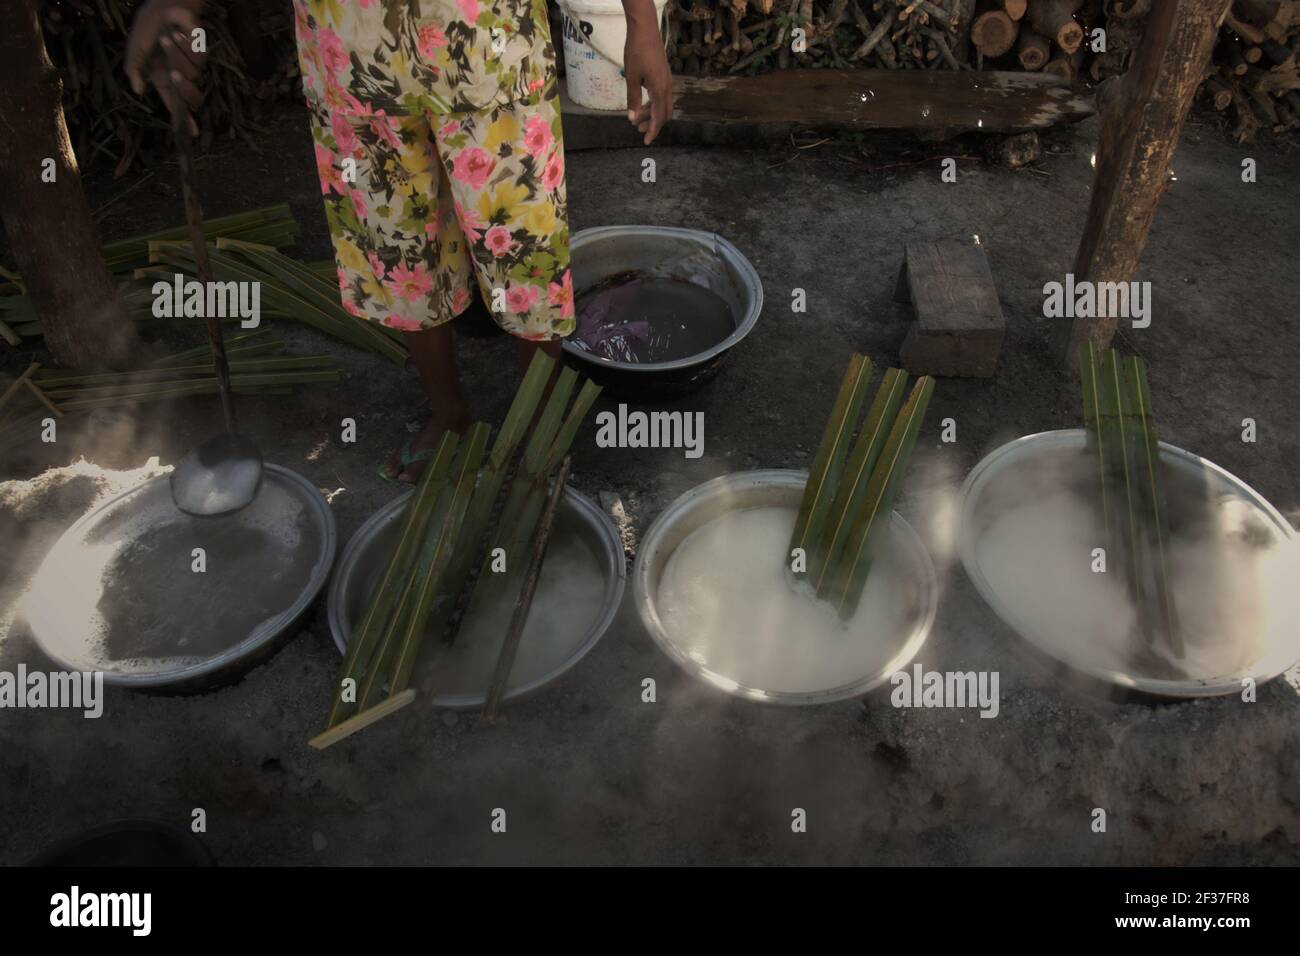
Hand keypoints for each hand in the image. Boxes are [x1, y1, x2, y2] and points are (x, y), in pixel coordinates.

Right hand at [125, 0, 207, 135]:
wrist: (162, 8)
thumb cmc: (147, 29)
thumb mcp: (135, 51)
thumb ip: (134, 71)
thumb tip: (139, 91)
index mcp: (163, 80)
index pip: (175, 105)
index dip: (184, 120)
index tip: (192, 135)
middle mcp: (180, 77)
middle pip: (193, 98)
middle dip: (184, 88)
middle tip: (172, 74)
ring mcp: (192, 66)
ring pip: (193, 74)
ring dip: (176, 54)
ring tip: (166, 37)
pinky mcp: (202, 53)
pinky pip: (199, 58)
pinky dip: (185, 44)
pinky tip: (177, 32)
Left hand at [622, 0, 672, 144]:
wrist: (645, 30)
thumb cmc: (637, 52)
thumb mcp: (631, 77)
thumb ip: (633, 99)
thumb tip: (632, 119)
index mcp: (659, 89)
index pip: (659, 117)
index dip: (653, 131)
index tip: (647, 141)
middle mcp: (667, 87)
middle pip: (664, 114)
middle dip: (653, 124)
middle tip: (639, 130)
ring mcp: (667, 81)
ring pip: (663, 105)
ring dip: (652, 114)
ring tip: (637, 119)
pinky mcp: (664, 75)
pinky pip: (662, 96)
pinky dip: (653, 104)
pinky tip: (642, 104)